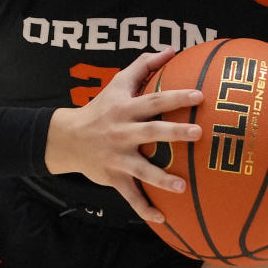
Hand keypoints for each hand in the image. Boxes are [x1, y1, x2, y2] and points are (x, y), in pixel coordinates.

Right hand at [45, 48, 202, 223]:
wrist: (68, 138)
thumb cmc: (100, 107)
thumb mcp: (118, 83)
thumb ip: (144, 65)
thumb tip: (171, 50)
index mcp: (126, 109)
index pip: (154, 100)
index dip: (176, 96)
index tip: (199, 95)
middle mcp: (123, 133)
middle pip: (152, 132)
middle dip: (175, 132)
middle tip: (198, 132)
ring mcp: (118, 157)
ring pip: (142, 169)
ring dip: (162, 179)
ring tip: (183, 186)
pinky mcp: (114, 178)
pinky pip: (131, 196)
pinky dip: (145, 208)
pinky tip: (163, 218)